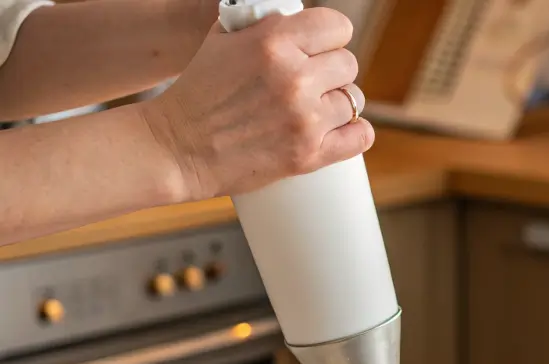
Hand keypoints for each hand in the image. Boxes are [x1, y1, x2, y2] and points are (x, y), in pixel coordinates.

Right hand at [141, 8, 373, 200]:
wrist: (179, 147)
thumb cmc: (200, 91)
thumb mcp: (223, 39)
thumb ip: (264, 25)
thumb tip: (294, 16)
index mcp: (273, 42)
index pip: (336, 27)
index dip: (330, 37)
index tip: (322, 47)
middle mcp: (294, 78)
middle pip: (348, 64)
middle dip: (332, 71)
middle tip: (314, 82)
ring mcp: (305, 119)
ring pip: (355, 100)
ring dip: (339, 103)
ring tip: (317, 107)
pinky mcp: (309, 154)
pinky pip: (361, 136)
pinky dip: (355, 132)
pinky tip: (340, 129)